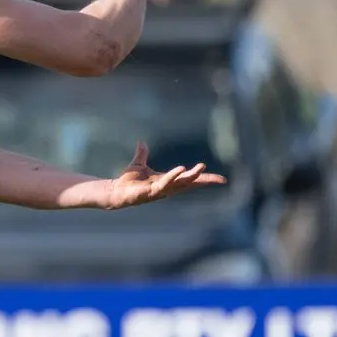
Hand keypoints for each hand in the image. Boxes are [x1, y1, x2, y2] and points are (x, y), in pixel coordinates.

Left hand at [101, 142, 225, 209]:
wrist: (114, 191)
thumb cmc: (128, 181)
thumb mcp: (138, 165)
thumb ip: (142, 154)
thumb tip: (141, 143)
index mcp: (167, 181)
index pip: (189, 180)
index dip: (205, 179)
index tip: (221, 180)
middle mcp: (166, 188)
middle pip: (188, 184)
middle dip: (202, 180)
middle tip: (218, 178)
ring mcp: (159, 191)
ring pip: (178, 184)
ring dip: (190, 177)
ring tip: (200, 168)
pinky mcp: (149, 193)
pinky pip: (163, 185)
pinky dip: (172, 177)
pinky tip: (180, 170)